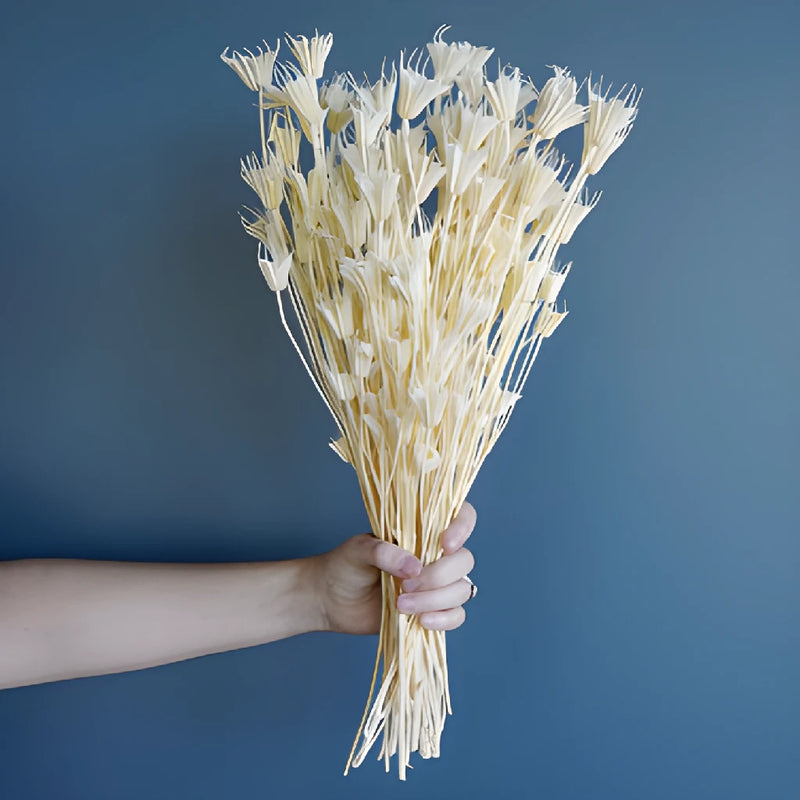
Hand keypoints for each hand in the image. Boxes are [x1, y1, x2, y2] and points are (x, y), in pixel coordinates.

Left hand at [310, 503, 476, 634]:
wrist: (330, 600)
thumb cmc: (345, 565)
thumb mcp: (358, 550)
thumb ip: (384, 552)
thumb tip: (414, 568)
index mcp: (421, 530)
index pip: (460, 516)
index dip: (462, 526)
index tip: (445, 543)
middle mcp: (435, 555)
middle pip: (463, 560)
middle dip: (439, 575)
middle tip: (405, 585)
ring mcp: (436, 584)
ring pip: (462, 590)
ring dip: (435, 600)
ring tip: (401, 604)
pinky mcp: (432, 611)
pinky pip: (456, 616)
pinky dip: (444, 619)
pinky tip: (421, 621)